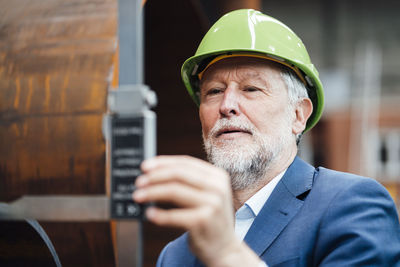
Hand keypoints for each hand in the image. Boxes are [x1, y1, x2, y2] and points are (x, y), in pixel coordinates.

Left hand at [133, 155, 261, 265]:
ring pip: (174, 191)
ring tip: (138, 196)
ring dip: (152, 192)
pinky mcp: (203, 221)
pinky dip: (159, 215)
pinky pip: (173, 215)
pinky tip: (150, 214)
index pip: (186, 162)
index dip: (163, 162)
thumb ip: (189, 182)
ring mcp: (212, 204)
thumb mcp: (208, 195)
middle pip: (179, 174)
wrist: (226, 249)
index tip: (145, 166)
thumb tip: (154, 173)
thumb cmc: (210, 220)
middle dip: (155, 176)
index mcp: (217, 176)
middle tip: (139, 182)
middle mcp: (217, 187)